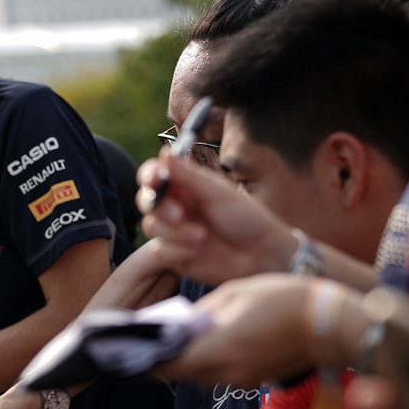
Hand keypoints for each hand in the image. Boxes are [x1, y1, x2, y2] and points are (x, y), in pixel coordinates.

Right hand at [137, 154, 295, 283]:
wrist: (261, 254)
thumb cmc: (245, 218)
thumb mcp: (218, 192)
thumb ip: (189, 175)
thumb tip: (165, 152)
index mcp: (185, 186)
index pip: (153, 175)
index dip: (148, 175)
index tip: (154, 180)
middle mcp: (176, 206)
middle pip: (146, 200)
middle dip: (159, 206)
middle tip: (178, 214)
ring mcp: (174, 232)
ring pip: (152, 226)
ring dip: (174, 231)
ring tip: (201, 236)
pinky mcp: (174, 255)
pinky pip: (160, 251)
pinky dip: (176, 250)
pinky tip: (198, 250)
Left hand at [157, 273, 330, 388]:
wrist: (329, 321)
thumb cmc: (280, 299)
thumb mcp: (232, 294)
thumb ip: (199, 314)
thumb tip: (176, 325)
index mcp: (213, 350)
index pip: (164, 367)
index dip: (146, 358)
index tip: (137, 345)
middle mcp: (223, 373)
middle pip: (179, 373)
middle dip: (168, 356)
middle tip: (160, 335)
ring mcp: (239, 380)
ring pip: (199, 375)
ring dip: (190, 358)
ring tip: (188, 333)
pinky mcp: (253, 380)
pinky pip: (220, 374)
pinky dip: (211, 360)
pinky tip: (217, 338)